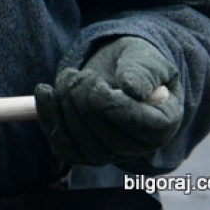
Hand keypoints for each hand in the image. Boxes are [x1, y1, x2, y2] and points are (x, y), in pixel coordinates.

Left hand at [35, 36, 182, 165]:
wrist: (114, 68)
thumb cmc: (134, 62)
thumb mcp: (145, 57)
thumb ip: (143, 70)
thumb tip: (133, 88)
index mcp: (164, 121)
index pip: (143, 127)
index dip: (112, 105)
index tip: (96, 82)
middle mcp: (141, 146)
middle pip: (108, 139)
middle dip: (83, 99)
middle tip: (79, 74)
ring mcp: (112, 153)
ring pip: (83, 146)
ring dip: (65, 107)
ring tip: (67, 78)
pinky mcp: (85, 152)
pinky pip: (65, 148)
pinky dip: (50, 120)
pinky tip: (45, 93)